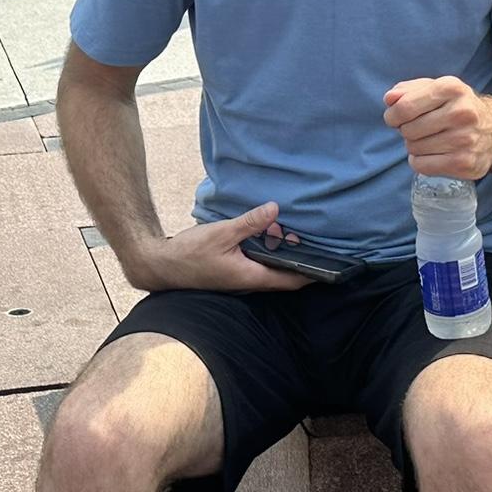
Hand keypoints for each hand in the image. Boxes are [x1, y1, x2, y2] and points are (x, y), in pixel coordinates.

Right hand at [127, 202, 310, 293]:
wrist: (159, 265)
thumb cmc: (189, 254)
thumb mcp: (222, 233)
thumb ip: (250, 222)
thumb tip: (276, 209)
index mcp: (251, 277)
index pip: (292, 280)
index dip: (313, 273)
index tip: (332, 263)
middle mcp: (249, 282)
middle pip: (284, 275)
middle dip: (299, 258)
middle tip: (309, 236)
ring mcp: (240, 279)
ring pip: (271, 268)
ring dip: (281, 253)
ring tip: (288, 230)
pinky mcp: (232, 272)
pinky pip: (257, 264)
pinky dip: (267, 252)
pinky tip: (266, 234)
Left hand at [384, 76, 491, 178]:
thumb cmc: (457, 107)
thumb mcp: (436, 89)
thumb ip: (408, 90)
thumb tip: (389, 99)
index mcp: (452, 88)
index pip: (404, 107)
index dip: (393, 116)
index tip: (396, 118)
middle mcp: (462, 113)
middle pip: (408, 130)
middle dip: (406, 131)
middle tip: (420, 129)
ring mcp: (465, 140)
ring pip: (414, 149)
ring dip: (415, 146)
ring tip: (430, 140)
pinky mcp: (466, 163)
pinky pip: (422, 166)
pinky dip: (420, 162)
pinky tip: (432, 154)